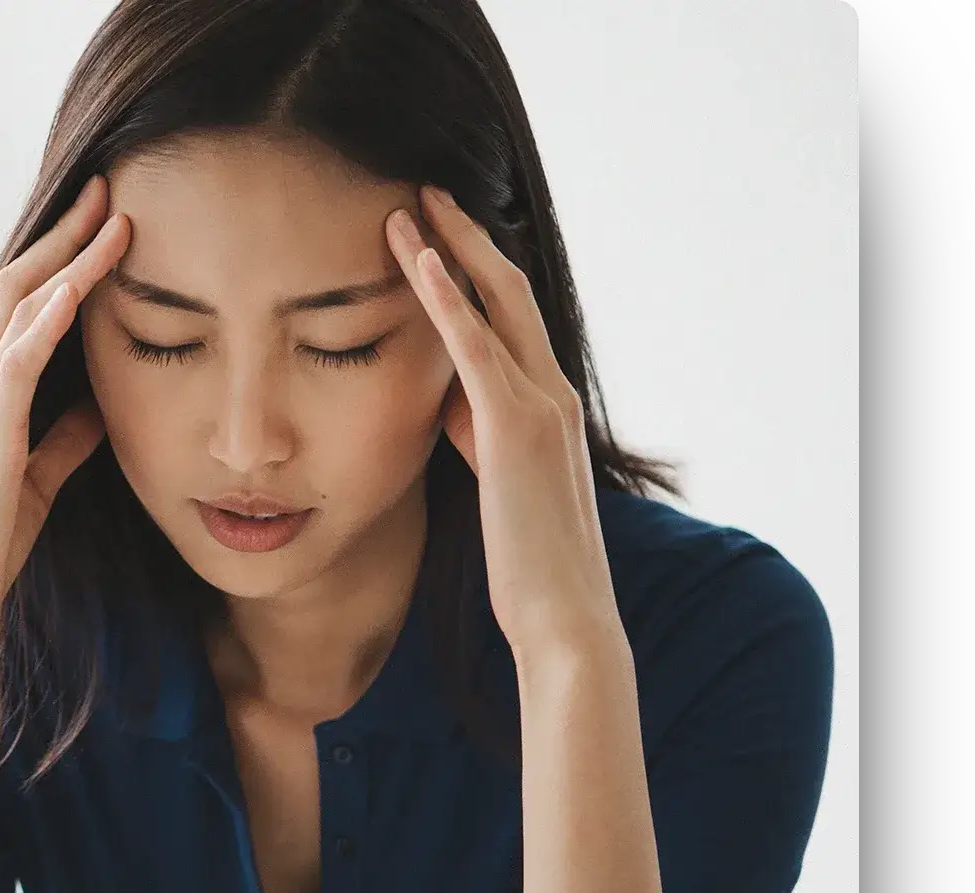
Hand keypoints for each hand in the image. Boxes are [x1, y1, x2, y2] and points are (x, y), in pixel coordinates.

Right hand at [0, 175, 130, 664]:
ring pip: (20, 310)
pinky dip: (49, 319)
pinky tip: (80, 285)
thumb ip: (66, 438)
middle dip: (66, 236)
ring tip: (112, 217)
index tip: (105, 225)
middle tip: (110, 190)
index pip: (25, 310)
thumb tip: (103, 406)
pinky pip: (18, 363)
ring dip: (68, 259)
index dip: (64, 263)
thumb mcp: (40, 481)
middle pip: (20, 288)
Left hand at [385, 187, 624, 662]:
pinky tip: (417, 257)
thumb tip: (449, 407)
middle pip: (510, 292)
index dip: (479, 275)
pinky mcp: (514, 430)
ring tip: (408, 205)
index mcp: (551, 412)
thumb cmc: (532, 571)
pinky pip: (476, 348)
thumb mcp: (501, 491)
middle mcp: (553, 396)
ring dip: (450, 249)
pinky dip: (447, 298)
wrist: (566, 618)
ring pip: (495, 304)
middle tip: (425, 193)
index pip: (515, 324)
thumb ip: (481, 440)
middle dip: (467, 238)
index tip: (442, 237)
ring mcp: (539, 408)